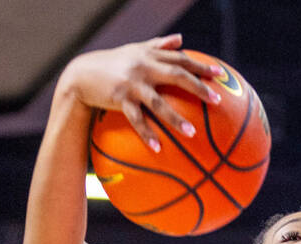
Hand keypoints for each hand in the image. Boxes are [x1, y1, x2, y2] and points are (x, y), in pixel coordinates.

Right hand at [58, 34, 221, 151]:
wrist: (81, 74)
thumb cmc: (113, 62)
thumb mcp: (135, 50)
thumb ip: (159, 45)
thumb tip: (181, 38)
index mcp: (149, 56)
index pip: (179, 58)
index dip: (200, 65)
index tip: (220, 73)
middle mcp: (142, 67)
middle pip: (175, 75)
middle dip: (198, 87)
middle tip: (217, 101)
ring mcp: (131, 84)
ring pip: (158, 102)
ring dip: (175, 118)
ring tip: (192, 134)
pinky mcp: (119, 98)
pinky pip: (137, 119)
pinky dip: (147, 134)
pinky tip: (158, 148)